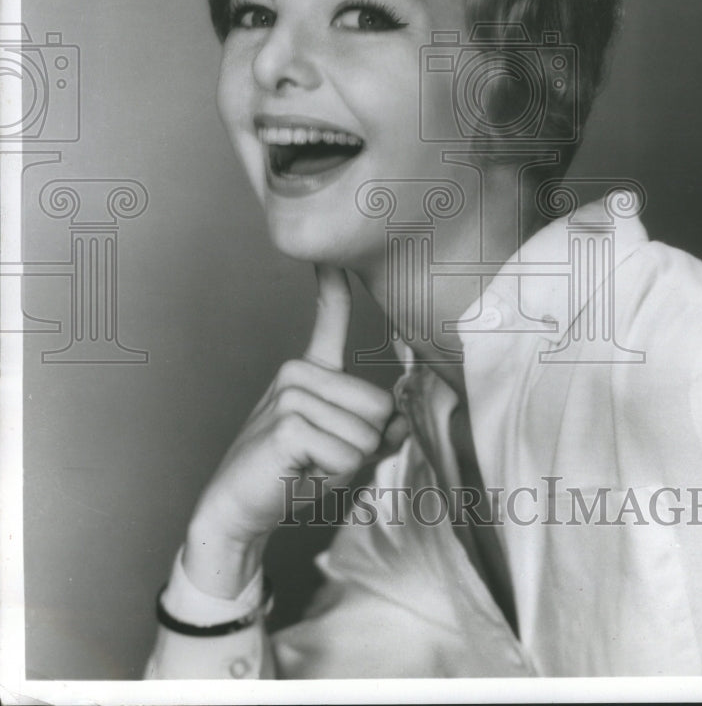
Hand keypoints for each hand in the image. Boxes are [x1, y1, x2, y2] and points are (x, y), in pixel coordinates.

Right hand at [182, 264, 407, 596]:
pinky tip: (298, 473)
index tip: (333, 254)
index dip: (333, 283)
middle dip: (363, 445)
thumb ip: (376, 430)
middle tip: (320, 457)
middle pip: (379, 406)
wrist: (238, 509)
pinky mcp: (287, 423)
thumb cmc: (291, 475)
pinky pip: (348, 456)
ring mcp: (290, 393)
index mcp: (309, 369)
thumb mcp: (340, 446)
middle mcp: (298, 371)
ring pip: (367, 435)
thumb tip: (400, 421)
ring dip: (345, 466)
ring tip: (307, 466)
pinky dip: (332, 478)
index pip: (328, 315)